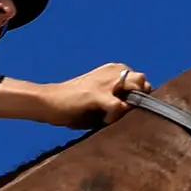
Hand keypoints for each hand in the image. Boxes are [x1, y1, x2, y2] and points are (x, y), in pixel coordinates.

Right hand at [0, 62, 150, 127]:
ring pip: (136, 85)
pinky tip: (106, 121)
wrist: (47, 101)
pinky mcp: (97, 95)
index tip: (127, 108)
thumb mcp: (99, 98)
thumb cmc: (72, 104)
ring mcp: (105, 82)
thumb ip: (117, 101)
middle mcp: (112, 72)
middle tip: (126, 112)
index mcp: (112, 70)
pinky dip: (116, 115)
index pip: (139, 79)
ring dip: (132, 102)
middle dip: (140, 96)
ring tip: (118, 114)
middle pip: (142, 79)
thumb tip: (134, 112)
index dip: (138, 95)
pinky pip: (118, 105)